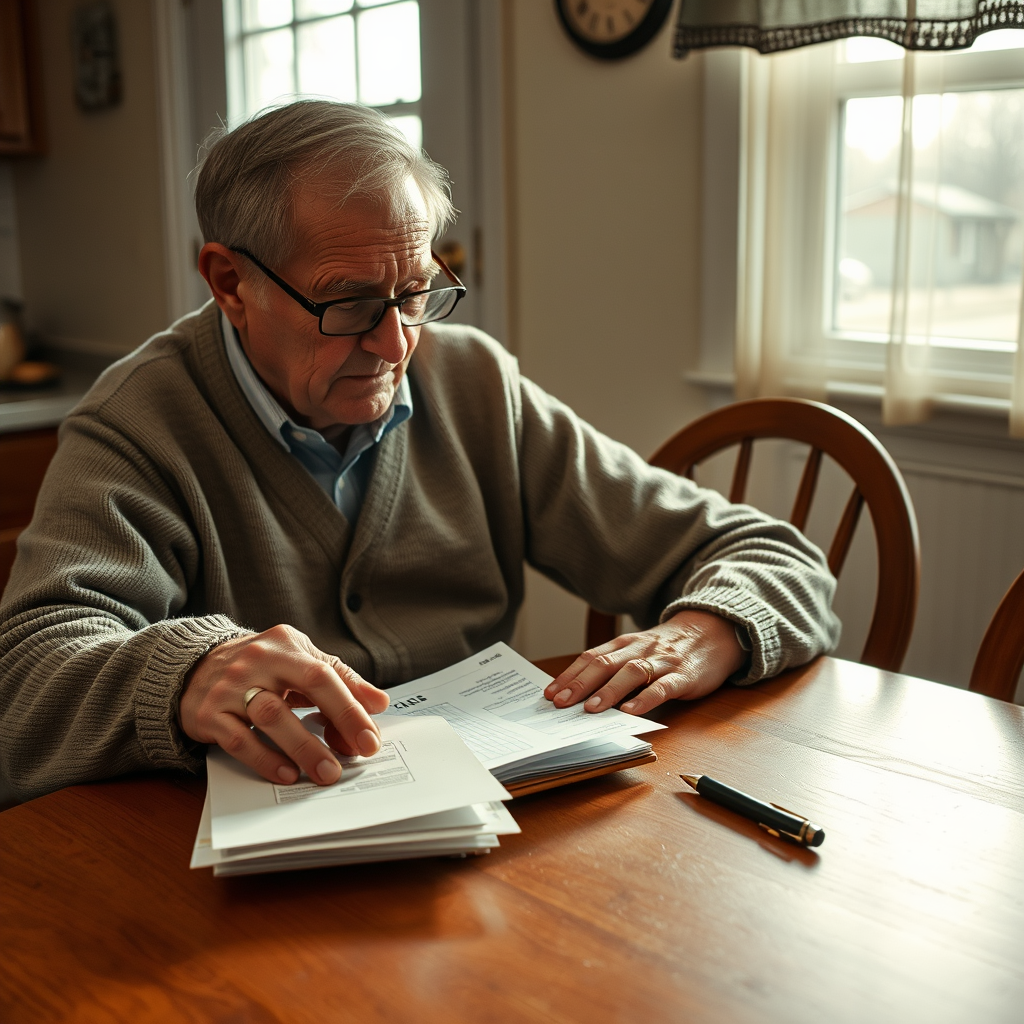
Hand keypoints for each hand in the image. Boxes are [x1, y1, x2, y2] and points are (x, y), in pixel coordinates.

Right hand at [180, 624, 389, 785]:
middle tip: (355, 757)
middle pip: (306, 688)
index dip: (351, 707)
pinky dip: (265, 759)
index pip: (326, 674)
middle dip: (336, 724)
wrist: (191, 667)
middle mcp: (259, 660)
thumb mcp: (298, 661)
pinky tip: (287, 773)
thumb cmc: (259, 667)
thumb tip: (379, 703)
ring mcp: (230, 686)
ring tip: (326, 772)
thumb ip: (339, 679)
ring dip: (303, 747)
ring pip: (272, 716)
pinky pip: (239, 739)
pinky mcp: (208, 713)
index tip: (370, 738)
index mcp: (286, 645)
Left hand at [543, 610, 746, 715]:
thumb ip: (614, 666)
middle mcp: (638, 649)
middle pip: (604, 665)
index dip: (568, 676)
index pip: (590, 658)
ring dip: (608, 691)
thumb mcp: (637, 650)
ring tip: (590, 709)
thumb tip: (579, 692)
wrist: (712, 632)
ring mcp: (661, 662)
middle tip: (560, 703)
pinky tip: (631, 712)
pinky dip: (645, 699)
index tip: (549, 693)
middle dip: (579, 684)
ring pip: (631, 673)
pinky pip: (662, 687)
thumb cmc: (666, 648)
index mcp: (624, 644)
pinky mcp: (683, 676)